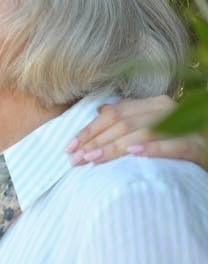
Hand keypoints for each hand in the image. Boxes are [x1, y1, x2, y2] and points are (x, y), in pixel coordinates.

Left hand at [66, 95, 206, 166]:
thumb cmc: (173, 141)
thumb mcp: (149, 127)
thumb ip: (127, 118)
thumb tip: (100, 111)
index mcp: (152, 104)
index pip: (113, 114)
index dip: (88, 130)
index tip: (68, 147)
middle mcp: (165, 109)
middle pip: (122, 123)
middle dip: (95, 141)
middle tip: (76, 158)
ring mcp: (182, 126)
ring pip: (141, 132)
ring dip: (114, 146)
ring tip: (93, 158)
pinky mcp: (196, 145)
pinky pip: (173, 145)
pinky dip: (152, 148)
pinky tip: (134, 153)